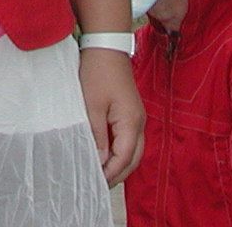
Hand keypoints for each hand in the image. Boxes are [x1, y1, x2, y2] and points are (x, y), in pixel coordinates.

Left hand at [78, 46, 144, 185]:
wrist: (106, 47)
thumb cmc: (97, 73)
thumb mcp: (92, 106)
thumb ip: (96, 136)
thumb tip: (99, 161)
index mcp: (131, 123)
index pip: (124, 159)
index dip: (110, 173)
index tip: (95, 184)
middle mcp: (139, 123)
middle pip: (133, 159)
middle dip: (117, 174)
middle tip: (98, 185)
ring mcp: (137, 118)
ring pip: (133, 151)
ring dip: (119, 164)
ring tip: (100, 174)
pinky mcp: (131, 113)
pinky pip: (129, 140)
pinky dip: (120, 152)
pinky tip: (105, 155)